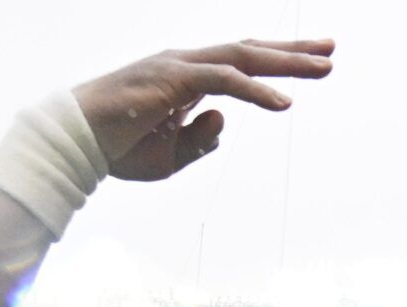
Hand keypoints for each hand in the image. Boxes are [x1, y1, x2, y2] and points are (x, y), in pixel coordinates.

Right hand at [73, 39, 334, 181]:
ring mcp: (179, 67)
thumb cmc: (117, 149)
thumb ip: (200, 140)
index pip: (239, 64)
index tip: (312, 63)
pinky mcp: (173, 79)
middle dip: (292, 51)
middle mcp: (185, 64)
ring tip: (322, 68)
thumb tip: (225, 122)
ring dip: (285, 62)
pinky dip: (256, 90)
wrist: (75, 145)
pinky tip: (283, 102)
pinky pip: (223, 80)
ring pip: (242, 58)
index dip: (276, 62)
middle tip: (330, 49)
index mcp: (185, 79)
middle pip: (249, 50)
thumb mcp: (170, 156)